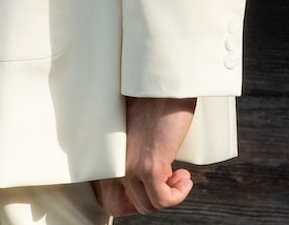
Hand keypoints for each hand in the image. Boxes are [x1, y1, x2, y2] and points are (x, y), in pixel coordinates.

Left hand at [92, 96, 196, 215]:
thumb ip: (130, 147)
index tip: (152, 186)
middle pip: (116, 205)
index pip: (103, 193)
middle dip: (145, 202)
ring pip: (145, 205)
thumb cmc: (154, 100)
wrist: (165, 83)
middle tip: (165, 187)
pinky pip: (162, 200)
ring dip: (168, 195)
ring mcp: (129, 166)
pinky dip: (178, 195)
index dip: (128, 198)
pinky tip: (185, 178)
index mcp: (107, 154)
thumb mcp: (135, 129)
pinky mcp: (149, 167)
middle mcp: (113, 163)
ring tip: (180, 176)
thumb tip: (144, 165)